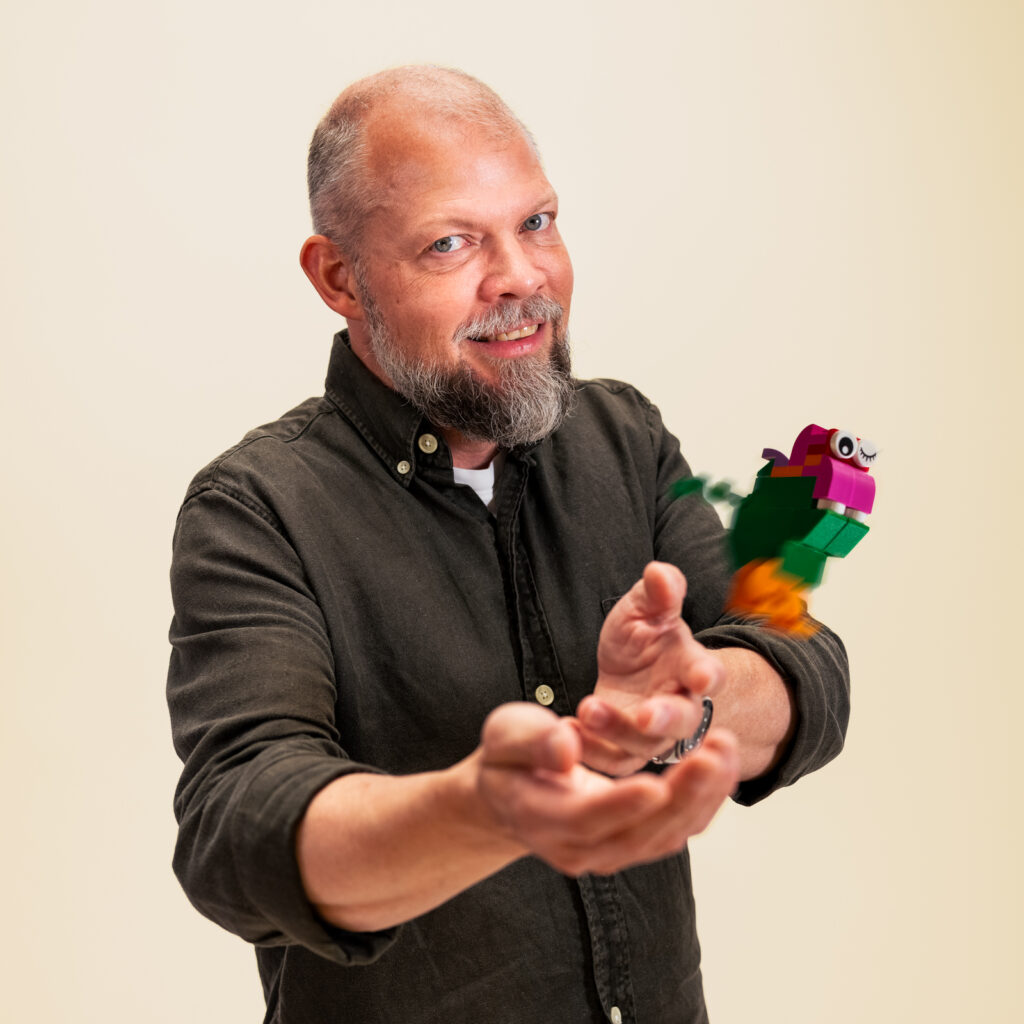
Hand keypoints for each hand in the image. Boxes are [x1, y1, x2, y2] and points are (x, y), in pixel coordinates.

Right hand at [476, 702, 738, 875]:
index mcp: (539, 816)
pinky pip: (673, 832)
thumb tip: (565, 748)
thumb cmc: (508, 758)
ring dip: (702, 797)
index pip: (584, 818)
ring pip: (663, 837)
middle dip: (682, 795)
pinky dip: (702, 802)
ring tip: (725, 748)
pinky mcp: (631, 846)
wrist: (510, 795)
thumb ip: (531, 741)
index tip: (656, 783)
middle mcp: (576, 848)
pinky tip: (722, 765)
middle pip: (636, 834)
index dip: (620, 804)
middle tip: (714, 753)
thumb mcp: (504, 734)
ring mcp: (606, 854)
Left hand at [576, 562, 724, 774]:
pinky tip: (568, 730)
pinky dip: (592, 751)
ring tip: (587, 710)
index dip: (708, 676)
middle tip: (647, 716)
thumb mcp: (645, 609)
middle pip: (683, 721)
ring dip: (616, 730)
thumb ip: (657, 594)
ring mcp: (653, 734)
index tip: (703, 677)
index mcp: (691, 667)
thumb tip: (660, 572)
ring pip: (644, 745)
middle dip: (667, 719)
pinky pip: (613, 761)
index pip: (709, 674)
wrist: (628, 670)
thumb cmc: (644, 638)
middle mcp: (679, 706)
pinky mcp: (625, 751)